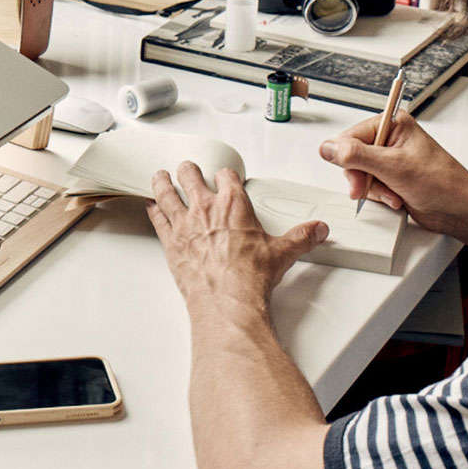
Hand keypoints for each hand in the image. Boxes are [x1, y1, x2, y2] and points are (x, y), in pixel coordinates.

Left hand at [147, 162, 329, 309]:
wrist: (227, 299)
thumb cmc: (250, 276)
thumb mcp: (283, 253)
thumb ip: (302, 237)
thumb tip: (318, 230)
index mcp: (233, 204)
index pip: (227, 176)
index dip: (226, 174)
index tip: (226, 176)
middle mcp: (206, 208)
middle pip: (190, 176)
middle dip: (189, 170)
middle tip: (188, 169)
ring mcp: (185, 223)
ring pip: (166, 192)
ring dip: (162, 181)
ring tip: (159, 176)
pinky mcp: (170, 241)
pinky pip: (157, 218)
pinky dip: (152, 210)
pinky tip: (150, 205)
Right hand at [318, 112, 467, 237]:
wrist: (459, 209)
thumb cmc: (442, 183)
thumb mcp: (393, 167)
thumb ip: (357, 155)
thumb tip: (328, 147)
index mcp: (392, 124)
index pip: (350, 136)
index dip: (349, 158)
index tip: (356, 175)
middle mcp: (390, 138)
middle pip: (351, 157)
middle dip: (363, 178)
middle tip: (374, 186)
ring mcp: (390, 159)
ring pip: (359, 174)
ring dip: (373, 189)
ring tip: (393, 193)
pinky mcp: (390, 176)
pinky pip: (369, 185)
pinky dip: (379, 195)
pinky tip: (395, 198)